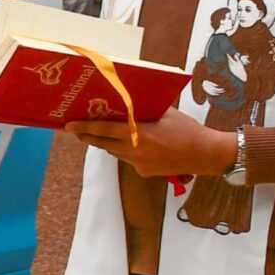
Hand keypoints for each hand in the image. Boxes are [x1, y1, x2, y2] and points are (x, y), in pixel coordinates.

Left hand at [64, 110, 236, 177]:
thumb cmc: (187, 129)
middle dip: (88, 137)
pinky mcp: (144, 172)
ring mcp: (139, 164)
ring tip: (97, 133)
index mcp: (139, 134)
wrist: (205, 154)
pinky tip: (128, 143)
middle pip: (103, 144)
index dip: (85, 128)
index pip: (104, 130)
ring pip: (115, 152)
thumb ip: (144, 109)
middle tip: (75, 130)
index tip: (69, 125)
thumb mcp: (165, 112)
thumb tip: (126, 102)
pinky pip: (128, 160)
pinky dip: (125, 151)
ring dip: (106, 143)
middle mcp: (135, 151)